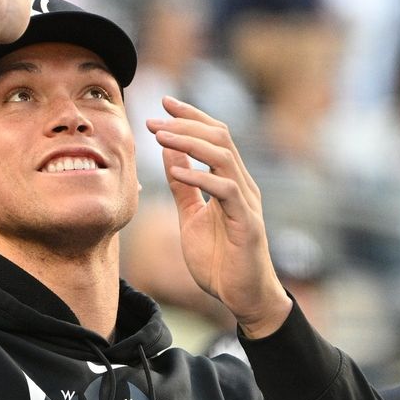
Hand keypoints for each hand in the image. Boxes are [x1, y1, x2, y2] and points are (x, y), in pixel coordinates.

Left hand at [146, 96, 291, 338]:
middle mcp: (242, 184)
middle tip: (153, 118)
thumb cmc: (219, 258)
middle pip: (220, 137)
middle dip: (185, 123)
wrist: (242, 296)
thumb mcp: (192, 216)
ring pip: (224, 156)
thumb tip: (170, 153)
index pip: (214, 136)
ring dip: (189, 143)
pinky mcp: (246, 222)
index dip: (190, 116)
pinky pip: (226, 190)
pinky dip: (201, 177)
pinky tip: (177, 172)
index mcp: (230, 180)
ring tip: (160, 137)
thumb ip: (184, 186)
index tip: (164, 103)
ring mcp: (246, 202)